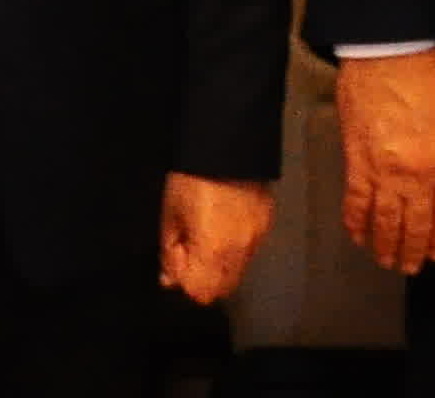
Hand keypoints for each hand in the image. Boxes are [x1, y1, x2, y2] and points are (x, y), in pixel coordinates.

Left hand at [157, 172, 272, 303]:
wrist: (227, 142)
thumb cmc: (192, 176)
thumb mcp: (170, 212)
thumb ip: (169, 250)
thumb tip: (168, 278)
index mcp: (213, 249)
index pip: (201, 293)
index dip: (184, 281)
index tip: (175, 259)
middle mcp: (240, 250)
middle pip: (222, 289)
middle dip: (202, 278)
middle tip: (187, 249)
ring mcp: (258, 238)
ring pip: (237, 273)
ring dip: (218, 266)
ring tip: (203, 234)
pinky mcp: (266, 224)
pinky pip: (248, 251)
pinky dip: (233, 249)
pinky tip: (221, 225)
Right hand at [335, 48, 434, 275]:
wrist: (389, 51)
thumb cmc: (428, 74)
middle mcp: (418, 176)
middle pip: (416, 225)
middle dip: (413, 251)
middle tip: (409, 267)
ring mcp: (384, 170)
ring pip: (385, 221)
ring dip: (385, 245)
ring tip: (386, 261)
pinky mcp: (355, 160)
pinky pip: (355, 201)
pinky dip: (355, 222)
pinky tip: (358, 235)